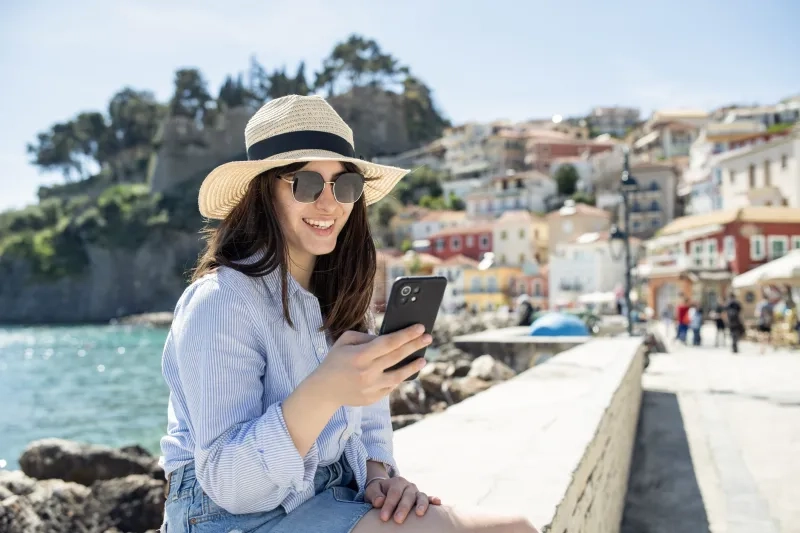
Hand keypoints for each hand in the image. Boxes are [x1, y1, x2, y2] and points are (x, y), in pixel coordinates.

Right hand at [313, 325, 430, 406]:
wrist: (324, 390)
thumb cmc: (335, 361)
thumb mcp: (344, 341)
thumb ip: (365, 337)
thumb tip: (387, 338)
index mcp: (360, 355)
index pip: (389, 342)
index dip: (407, 334)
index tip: (420, 328)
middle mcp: (368, 372)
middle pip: (397, 356)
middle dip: (415, 345)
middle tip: (428, 337)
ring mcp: (371, 387)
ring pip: (399, 375)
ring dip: (413, 366)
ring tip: (423, 359)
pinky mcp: (373, 398)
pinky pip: (391, 386)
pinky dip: (399, 378)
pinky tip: (406, 371)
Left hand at [365, 476, 441, 523]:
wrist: (386, 489)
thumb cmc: (378, 493)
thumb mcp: (372, 491)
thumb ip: (374, 495)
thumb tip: (379, 502)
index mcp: (396, 482)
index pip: (393, 493)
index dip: (389, 505)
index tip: (383, 517)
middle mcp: (408, 486)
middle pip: (407, 496)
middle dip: (403, 508)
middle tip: (397, 520)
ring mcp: (416, 492)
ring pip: (420, 496)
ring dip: (420, 504)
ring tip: (419, 513)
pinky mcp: (422, 498)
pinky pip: (429, 498)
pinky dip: (433, 499)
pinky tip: (438, 503)